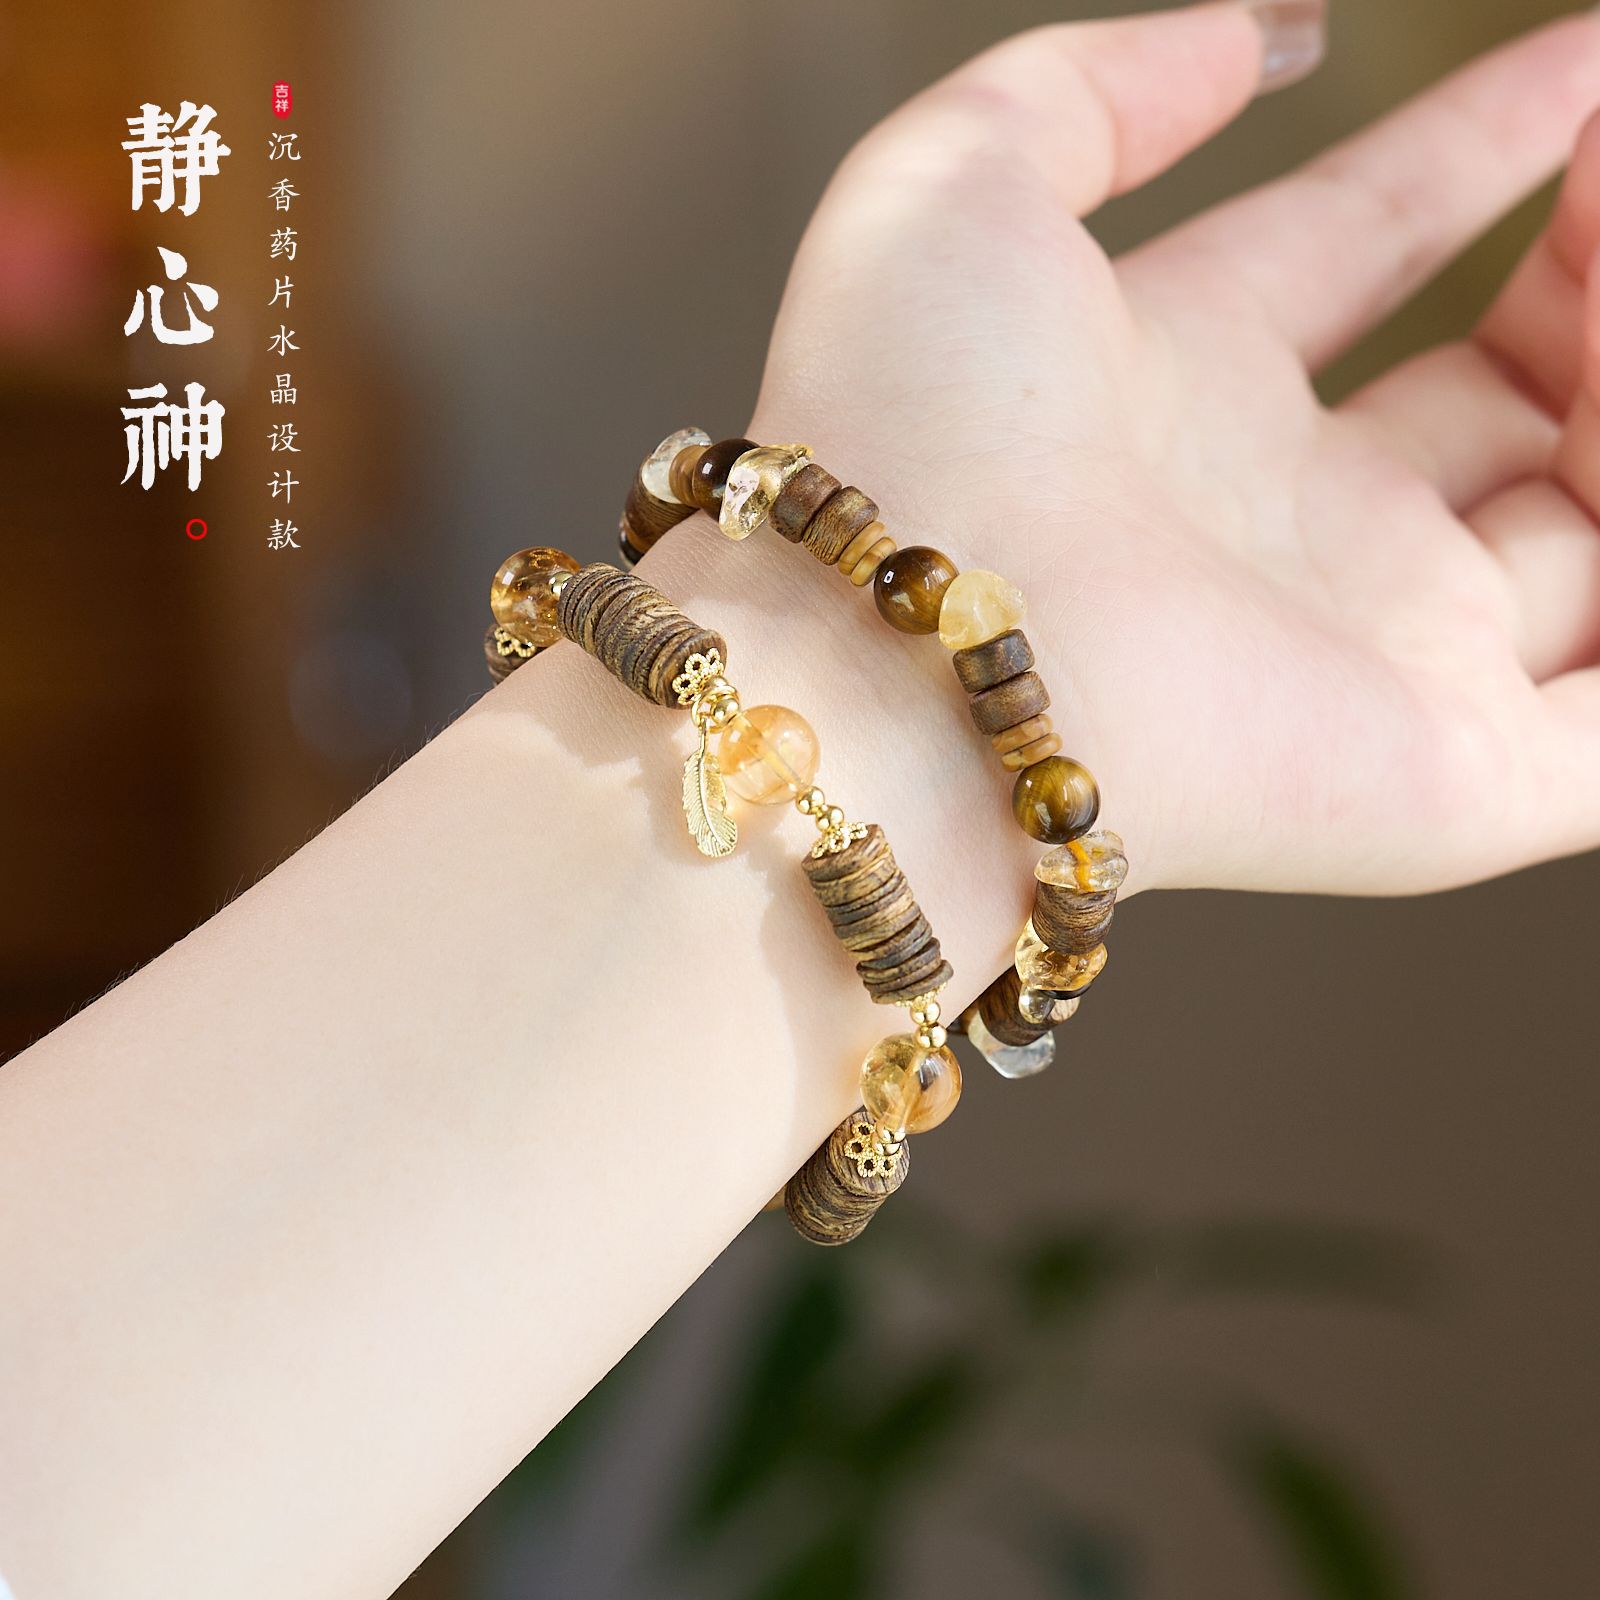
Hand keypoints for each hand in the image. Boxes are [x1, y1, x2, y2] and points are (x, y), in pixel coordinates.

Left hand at [745, 2, 1599, 894]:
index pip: (1365, 244)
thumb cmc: (905, 432)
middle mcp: (1285, 526)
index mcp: (1179, 390)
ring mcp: (1378, 655)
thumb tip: (1262, 42)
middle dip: (1588, 268)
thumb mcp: (962, 185)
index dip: (1480, 147)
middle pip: (1499, 387)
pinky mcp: (1448, 780)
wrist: (903, 666)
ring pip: (1594, 521)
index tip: (1587, 56)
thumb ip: (1102, 89)